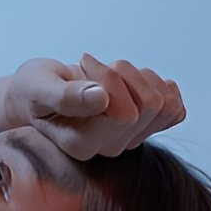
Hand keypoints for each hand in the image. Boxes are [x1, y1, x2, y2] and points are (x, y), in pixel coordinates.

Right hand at [3, 52, 185, 160]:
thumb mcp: (39, 88)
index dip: (110, 78)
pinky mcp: (144, 129)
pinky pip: (175, 109)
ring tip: (108, 74)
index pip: (124, 113)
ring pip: (164, 102)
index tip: (83, 62)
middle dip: (124, 73)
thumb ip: (66, 96)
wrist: (40, 95)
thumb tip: (101, 98)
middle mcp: (108, 148)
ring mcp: (129, 141)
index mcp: (82, 145)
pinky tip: (132, 82)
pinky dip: (158, 85)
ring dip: (139, 75)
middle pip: (149, 105)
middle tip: (93, 66)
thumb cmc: (35, 91)